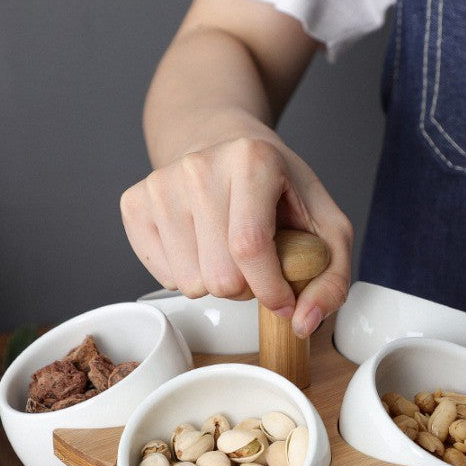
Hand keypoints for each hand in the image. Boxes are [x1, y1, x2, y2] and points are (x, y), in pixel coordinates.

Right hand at [120, 137, 352, 338]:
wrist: (223, 143)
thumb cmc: (278, 189)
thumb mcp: (326, 226)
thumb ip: (331, 279)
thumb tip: (302, 323)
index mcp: (251, 160)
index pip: (250, 248)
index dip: (270, 290)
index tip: (284, 301)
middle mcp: (199, 166)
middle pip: (220, 277)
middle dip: (246, 287)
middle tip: (256, 263)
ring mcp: (161, 184)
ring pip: (190, 284)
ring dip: (216, 282)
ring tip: (227, 251)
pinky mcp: (135, 203)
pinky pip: (165, 278)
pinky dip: (188, 275)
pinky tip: (201, 246)